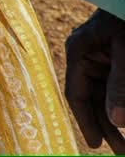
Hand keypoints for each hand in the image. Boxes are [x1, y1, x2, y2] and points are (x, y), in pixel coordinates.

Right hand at [66, 8, 124, 152]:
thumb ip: (121, 85)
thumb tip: (117, 120)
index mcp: (79, 50)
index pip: (77, 94)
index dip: (86, 121)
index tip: (96, 145)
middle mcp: (87, 55)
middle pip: (93, 99)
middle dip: (108, 126)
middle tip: (122, 151)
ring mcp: (102, 56)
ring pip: (106, 95)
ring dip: (117, 117)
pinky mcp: (116, 57)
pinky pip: (116, 86)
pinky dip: (121, 101)